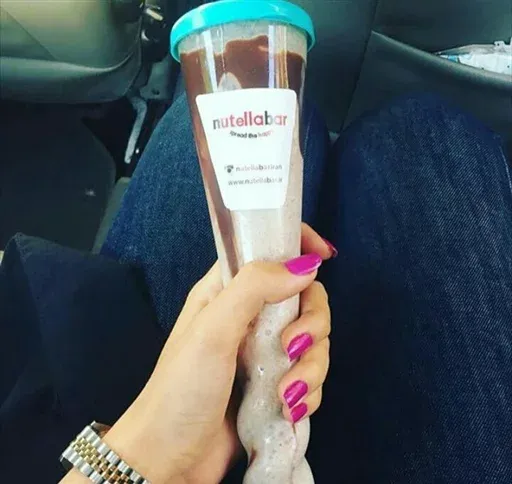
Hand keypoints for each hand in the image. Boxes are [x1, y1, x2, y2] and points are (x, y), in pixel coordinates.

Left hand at [75, 225, 333, 483]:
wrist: (171, 458)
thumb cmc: (181, 389)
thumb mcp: (212, 331)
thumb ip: (254, 289)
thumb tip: (305, 266)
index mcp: (227, 291)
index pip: (267, 250)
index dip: (298, 245)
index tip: (324, 256)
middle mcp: (250, 315)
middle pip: (305, 298)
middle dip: (313, 323)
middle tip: (293, 348)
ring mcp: (265, 351)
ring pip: (314, 340)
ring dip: (311, 367)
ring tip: (286, 394)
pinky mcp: (276, 382)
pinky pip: (311, 375)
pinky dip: (309, 392)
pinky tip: (288, 410)